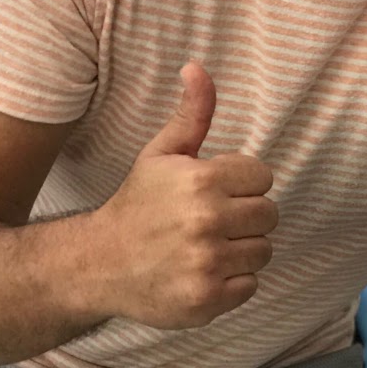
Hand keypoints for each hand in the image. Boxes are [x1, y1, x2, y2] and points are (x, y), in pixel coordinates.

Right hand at [93, 62, 276, 328]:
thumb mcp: (161, 154)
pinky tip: (202, 272)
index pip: (264, 177)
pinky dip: (232, 282)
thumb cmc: (137, 204)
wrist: (97, 264)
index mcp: (201, 181)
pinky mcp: (206, 300)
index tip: (215, 191)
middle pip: (269, 215)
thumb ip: (192, 113)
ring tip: (206, 246)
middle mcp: (206, 222)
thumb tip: (198, 67)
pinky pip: (251, 285)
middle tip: (211, 221)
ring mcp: (207, 264)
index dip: (242, 184)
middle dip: (245, 216)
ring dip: (241, 249)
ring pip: (264, 250)